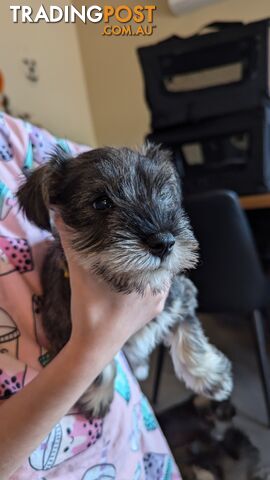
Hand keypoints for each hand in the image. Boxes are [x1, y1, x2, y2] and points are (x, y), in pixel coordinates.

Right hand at [53, 213, 168, 356]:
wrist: (94, 346)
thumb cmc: (90, 307)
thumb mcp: (80, 270)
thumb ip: (73, 241)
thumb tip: (61, 214)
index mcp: (149, 273)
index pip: (158, 245)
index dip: (150, 233)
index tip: (139, 224)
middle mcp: (160, 286)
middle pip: (159, 258)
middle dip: (147, 248)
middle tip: (132, 237)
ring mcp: (160, 300)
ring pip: (158, 273)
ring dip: (147, 264)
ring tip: (132, 254)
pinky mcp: (155, 310)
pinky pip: (156, 288)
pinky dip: (147, 279)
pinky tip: (132, 275)